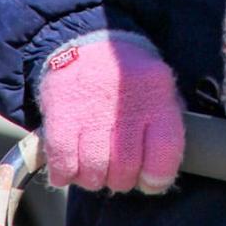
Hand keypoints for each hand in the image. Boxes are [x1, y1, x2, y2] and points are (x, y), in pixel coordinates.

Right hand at [38, 33, 184, 193]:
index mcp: (158, 93)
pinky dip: (65, 174)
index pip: (164, 152)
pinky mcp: (60, 111)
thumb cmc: (130, 80)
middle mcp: (126, 99)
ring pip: (93, 169)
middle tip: (117, 173)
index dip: (156, 179)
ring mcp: (91, 105)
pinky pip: (63, 161)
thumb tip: (159, 177)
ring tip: (94, 168)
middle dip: (121, 180)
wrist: (89, 43)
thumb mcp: (159, 91)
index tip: (148, 182)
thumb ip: (165, 127)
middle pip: (125, 167)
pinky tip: (69, 168)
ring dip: (92, 179)